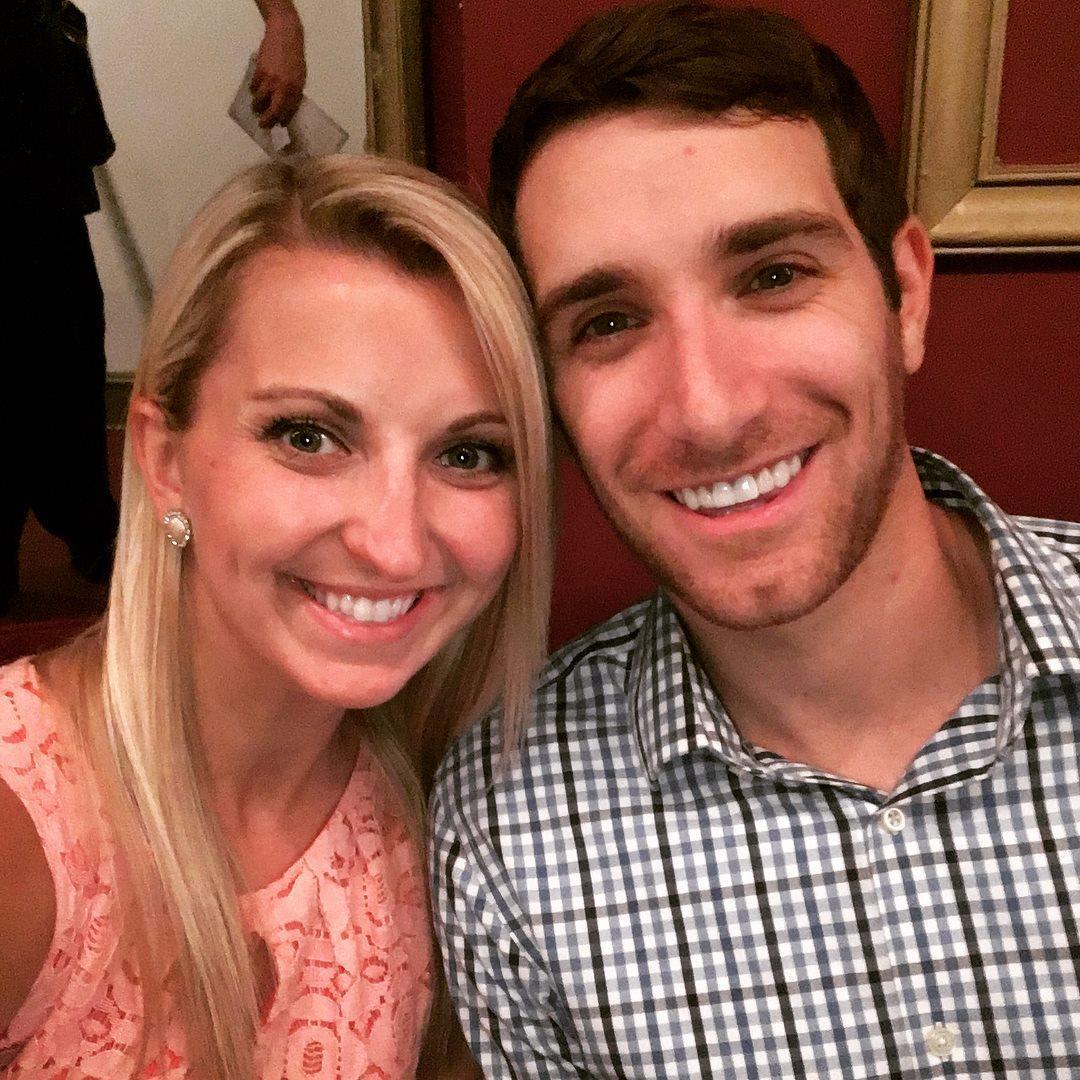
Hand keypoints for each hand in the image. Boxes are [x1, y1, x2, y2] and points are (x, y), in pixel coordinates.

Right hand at [250, 4, 305, 127]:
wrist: (285, 35)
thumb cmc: (294, 57)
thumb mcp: (300, 77)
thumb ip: (294, 92)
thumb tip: (286, 106)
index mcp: (296, 90)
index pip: (289, 111)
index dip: (283, 120)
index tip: (279, 125)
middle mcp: (283, 88)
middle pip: (273, 111)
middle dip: (267, 121)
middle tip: (263, 125)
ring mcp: (270, 80)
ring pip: (260, 101)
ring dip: (257, 106)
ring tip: (257, 107)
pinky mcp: (259, 71)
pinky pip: (254, 87)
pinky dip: (254, 91)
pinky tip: (255, 91)